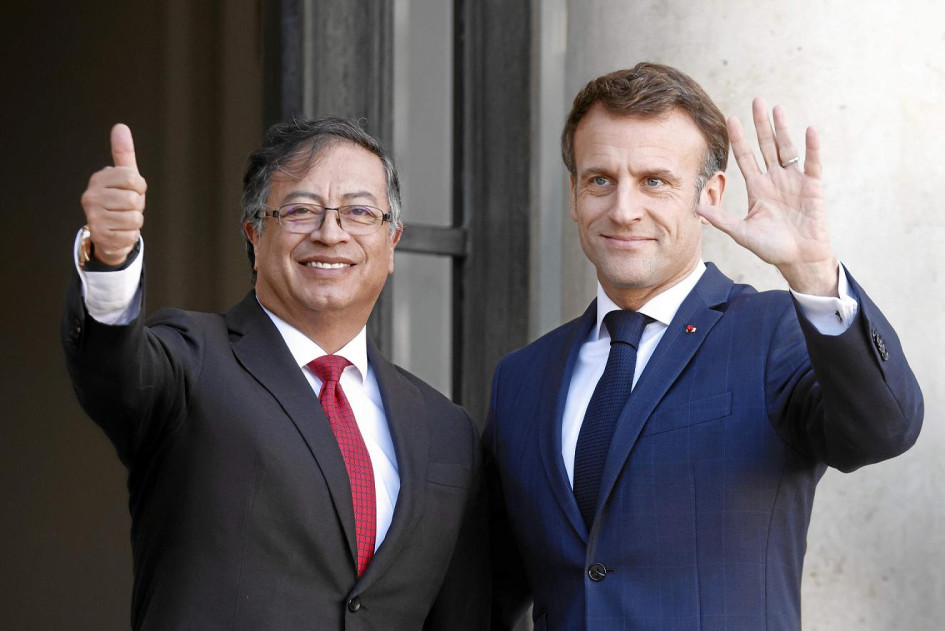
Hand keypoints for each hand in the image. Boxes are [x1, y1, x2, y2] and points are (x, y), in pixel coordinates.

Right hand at [80, 124, 146, 265]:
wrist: (108, 233)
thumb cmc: (119, 201)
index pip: (133, 179)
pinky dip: (131, 235)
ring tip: (123, 219)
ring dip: (135, 221)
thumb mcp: (124, 177)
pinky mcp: (100, 236)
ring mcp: (93, 217)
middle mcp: (91, 196)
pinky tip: (120, 232)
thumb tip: (120, 127)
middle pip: (134, 200)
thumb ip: (124, 154)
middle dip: (137, 206)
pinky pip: (131, 234)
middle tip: (126, 208)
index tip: (131, 190)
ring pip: (134, 218)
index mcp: (99, 179)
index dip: (139, 187)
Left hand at [697, 98, 838, 295]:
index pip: (746, 158)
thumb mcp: (742, 232)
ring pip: (786, 149)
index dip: (739, 139)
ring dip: (782, 129)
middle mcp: (774, 180)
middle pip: (766, 146)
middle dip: (760, 124)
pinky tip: (809, 131)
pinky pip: (811, 163)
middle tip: (756, 100)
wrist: (799, 259)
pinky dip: (811, 148)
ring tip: (777, 108)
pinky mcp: (812, 187)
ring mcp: (794, 181)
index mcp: (757, 188)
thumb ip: (721, 219)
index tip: (730, 119)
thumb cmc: (771, 248)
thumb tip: (696, 208)